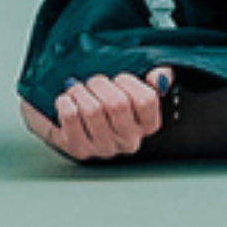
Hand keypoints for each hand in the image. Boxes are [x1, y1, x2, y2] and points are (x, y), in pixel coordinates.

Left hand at [20, 67, 173, 160]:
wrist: (78, 121)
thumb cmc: (110, 100)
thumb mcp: (138, 85)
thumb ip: (158, 76)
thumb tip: (160, 78)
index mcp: (147, 125)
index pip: (146, 100)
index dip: (129, 82)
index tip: (119, 79)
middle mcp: (128, 141)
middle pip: (117, 104)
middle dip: (100, 84)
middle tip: (94, 82)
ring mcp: (104, 148)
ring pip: (93, 110)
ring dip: (80, 91)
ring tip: (79, 89)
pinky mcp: (79, 149)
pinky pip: (71, 118)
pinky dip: (65, 102)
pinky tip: (67, 100)